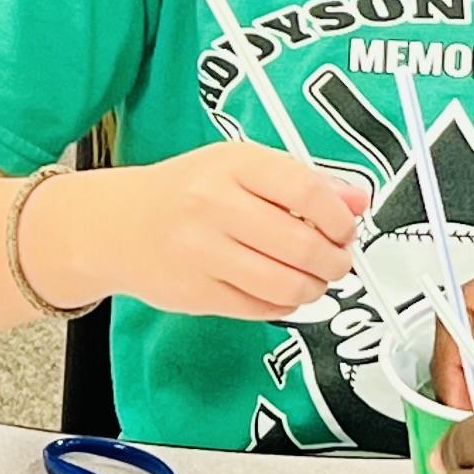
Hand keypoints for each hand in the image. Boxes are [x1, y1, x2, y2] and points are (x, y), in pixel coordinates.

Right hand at [21, 141, 366, 318]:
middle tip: (338, 260)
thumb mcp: (241, 167)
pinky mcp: (197, 294)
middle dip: (335, 260)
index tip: (346, 228)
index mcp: (231, 165)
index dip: (339, 217)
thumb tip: (359, 201)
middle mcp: (214, 207)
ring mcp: (202, 253)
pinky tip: (282, 290)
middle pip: (302, 245)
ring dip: (315, 288)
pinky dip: (285, 304)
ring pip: (286, 285)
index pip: (306, 190)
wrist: (115, 225)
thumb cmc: (187, 191)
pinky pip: (262, 309)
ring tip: (314, 279)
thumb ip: (303, 181)